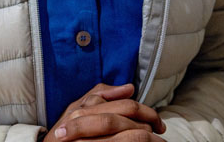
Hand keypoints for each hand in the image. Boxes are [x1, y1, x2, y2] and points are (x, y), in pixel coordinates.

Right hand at [45, 83, 165, 140]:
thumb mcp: (75, 109)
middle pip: (129, 122)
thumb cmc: (63, 132)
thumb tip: (129, 87)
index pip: (126, 107)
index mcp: (83, 110)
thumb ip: (98, 94)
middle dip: (149, 126)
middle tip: (160, 132)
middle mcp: (85, 123)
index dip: (147, 113)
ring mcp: (89, 140)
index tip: (158, 123)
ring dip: (147, 139)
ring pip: (130, 137)